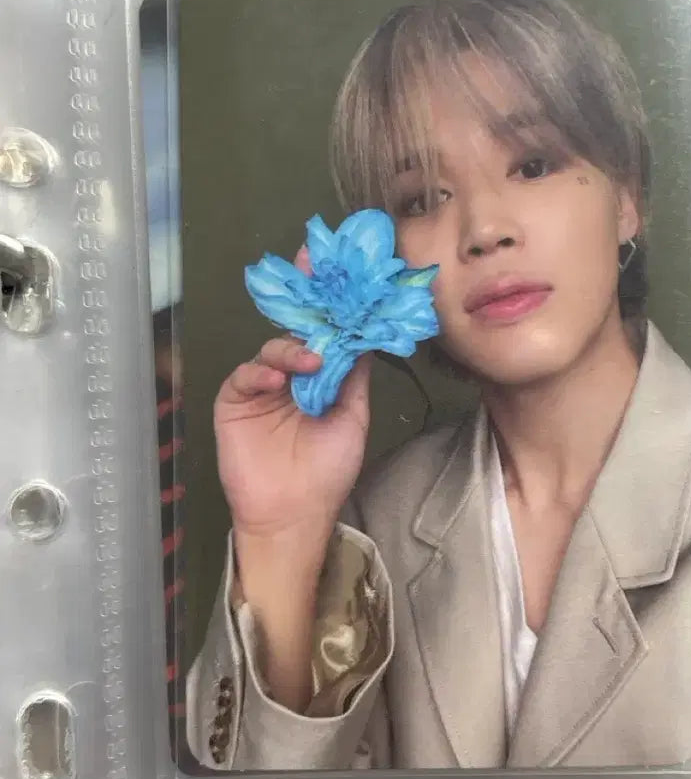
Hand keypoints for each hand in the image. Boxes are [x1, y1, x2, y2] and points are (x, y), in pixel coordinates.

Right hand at [214, 246, 371, 549]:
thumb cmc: (328, 469)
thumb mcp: (353, 417)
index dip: (332, 303)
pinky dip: (262, 372)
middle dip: (305, 297)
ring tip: (310, 362)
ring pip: (274, 348)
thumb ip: (354, 374)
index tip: (340, 270)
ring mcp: (263, 385)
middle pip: (297, 328)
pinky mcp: (236, 399)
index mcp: (322, 376)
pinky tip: (279, 380)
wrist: (293, 512)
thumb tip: (365, 332)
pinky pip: (246, 375)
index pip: (326, 332)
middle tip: (312, 265)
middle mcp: (293, 374)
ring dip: (291, 348)